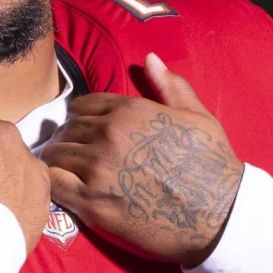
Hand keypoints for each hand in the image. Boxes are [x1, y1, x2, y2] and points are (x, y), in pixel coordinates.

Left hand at [40, 53, 241, 265]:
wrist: (220, 214)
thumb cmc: (213, 164)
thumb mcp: (198, 116)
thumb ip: (170, 85)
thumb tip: (150, 58)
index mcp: (130, 110)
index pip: (82, 105)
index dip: (81, 117)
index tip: (84, 129)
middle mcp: (108, 135)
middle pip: (67, 129)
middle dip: (68, 138)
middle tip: (74, 152)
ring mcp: (97, 169)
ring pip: (55, 154)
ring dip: (58, 160)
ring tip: (66, 169)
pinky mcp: (91, 202)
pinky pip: (52, 184)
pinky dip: (52, 183)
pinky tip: (62, 187)